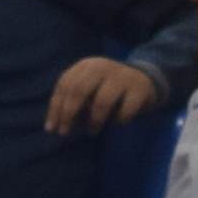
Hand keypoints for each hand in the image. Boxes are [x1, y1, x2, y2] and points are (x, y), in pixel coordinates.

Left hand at [45, 54, 165, 135]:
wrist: (146, 80)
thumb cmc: (108, 89)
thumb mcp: (89, 89)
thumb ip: (74, 102)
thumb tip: (59, 124)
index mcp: (86, 65)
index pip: (64, 84)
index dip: (56, 107)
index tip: (51, 128)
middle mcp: (102, 66)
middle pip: (79, 90)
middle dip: (69, 114)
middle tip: (64, 132)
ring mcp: (122, 76)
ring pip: (102, 102)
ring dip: (93, 120)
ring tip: (92, 131)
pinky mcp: (139, 89)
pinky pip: (125, 110)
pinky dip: (119, 120)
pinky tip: (118, 123)